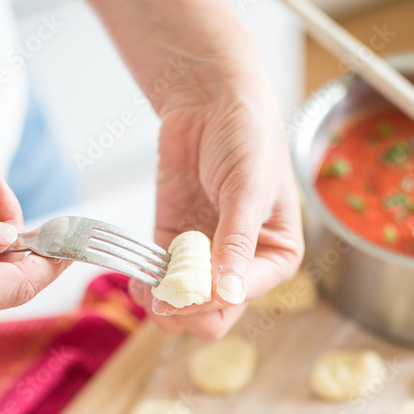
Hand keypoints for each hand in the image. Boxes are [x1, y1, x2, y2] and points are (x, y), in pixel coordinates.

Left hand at [60, 0, 303, 340]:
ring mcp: (206, 259)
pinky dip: (148, 287)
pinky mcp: (174, 247)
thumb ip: (237, 244)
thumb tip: (230, 292)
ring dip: (163, 304)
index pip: (241, 299)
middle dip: (186, 309)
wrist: (210, 99)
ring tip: (147, 288)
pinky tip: (138, 279)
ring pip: (184, 307)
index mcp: (275, 258)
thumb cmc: (247, 136)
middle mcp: (242, 266)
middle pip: (214, 314)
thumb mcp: (248, 191)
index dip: (211, 298)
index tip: (185, 285)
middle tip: (162, 293)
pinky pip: (161, 283)